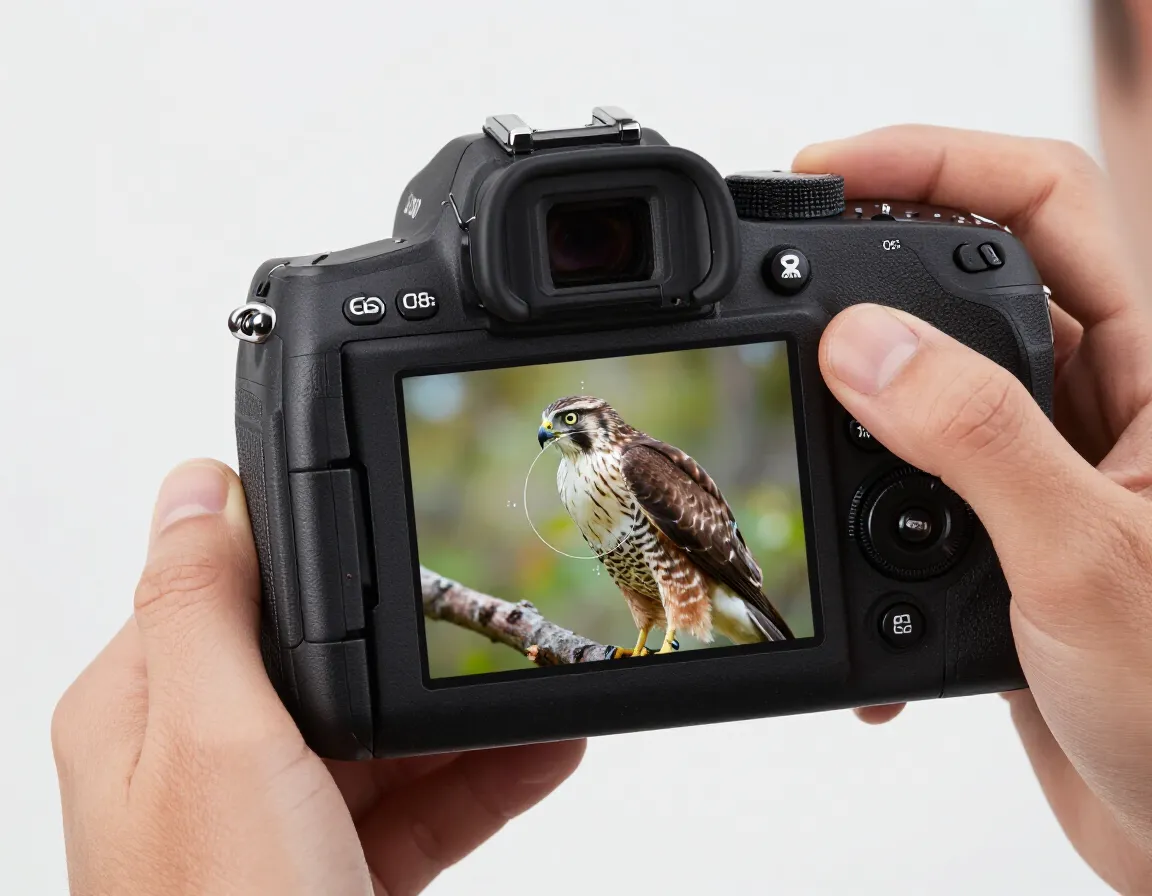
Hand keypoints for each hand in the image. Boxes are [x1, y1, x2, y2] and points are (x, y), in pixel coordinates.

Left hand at [52, 460, 584, 894]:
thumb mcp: (214, 750)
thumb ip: (206, 609)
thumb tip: (194, 484)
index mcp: (148, 710)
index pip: (236, 590)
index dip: (319, 559)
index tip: (402, 531)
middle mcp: (204, 761)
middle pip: (327, 666)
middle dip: (422, 645)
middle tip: (504, 617)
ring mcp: (273, 820)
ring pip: (384, 739)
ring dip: (472, 717)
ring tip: (549, 685)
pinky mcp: (334, 871)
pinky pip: (418, 806)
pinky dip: (484, 781)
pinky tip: (545, 754)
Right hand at [796, 126, 1151, 891]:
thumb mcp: (1083, 561)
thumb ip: (977, 438)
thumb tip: (864, 344)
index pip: (1044, 200)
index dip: (936, 159)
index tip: (827, 174)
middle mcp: (1094, 401)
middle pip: (963, 275)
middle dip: (864, 271)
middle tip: (773, 284)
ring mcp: (1036, 463)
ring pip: (917, 381)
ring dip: (846, 410)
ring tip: (793, 432)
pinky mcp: (988, 528)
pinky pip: (896, 481)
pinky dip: (849, 517)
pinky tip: (845, 578)